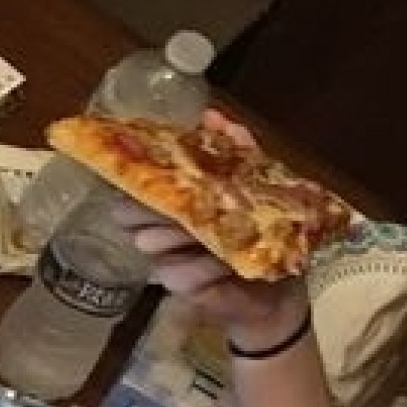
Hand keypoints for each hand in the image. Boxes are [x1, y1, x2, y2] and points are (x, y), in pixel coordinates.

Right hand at [113, 108, 308, 350]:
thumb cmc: (262, 236)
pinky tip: (226, 264)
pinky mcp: (179, 287)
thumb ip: (236, 152)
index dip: (134, 177)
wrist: (280, 291)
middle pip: (127, 214)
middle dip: (150, 205)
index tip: (152, 166)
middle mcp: (159, 230)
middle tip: (177, 200)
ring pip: (148, 241)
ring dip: (180, 234)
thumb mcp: (255, 186)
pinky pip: (177, 273)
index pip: (133, 188)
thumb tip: (213, 115)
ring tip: (206, 232)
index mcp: (171, 205)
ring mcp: (166, 261)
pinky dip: (203, 266)